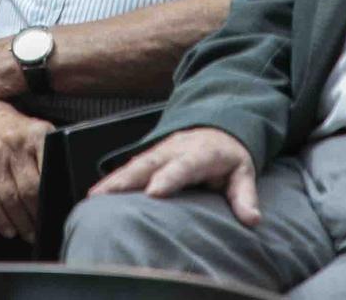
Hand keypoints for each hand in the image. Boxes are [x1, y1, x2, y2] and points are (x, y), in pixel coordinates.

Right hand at [0, 100, 53, 242]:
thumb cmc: (16, 132)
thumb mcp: (38, 132)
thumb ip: (53, 153)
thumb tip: (72, 188)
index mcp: (36, 134)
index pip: (49, 172)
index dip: (55, 198)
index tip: (60, 216)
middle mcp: (13, 143)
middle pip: (30, 190)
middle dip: (39, 216)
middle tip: (45, 232)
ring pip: (10, 198)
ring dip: (21, 223)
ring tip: (30, 236)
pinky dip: (0, 219)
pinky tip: (9, 231)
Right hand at [88, 126, 259, 226]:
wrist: (217, 126)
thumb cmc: (229, 156)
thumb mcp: (243, 172)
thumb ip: (245, 196)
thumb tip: (252, 220)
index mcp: (201, 153)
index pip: (184, 166)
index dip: (168, 178)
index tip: (153, 192)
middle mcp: (175, 149)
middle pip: (148, 164)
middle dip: (127, 179)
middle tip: (106, 196)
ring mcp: (160, 151)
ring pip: (134, 165)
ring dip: (113, 180)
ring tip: (94, 197)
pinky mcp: (150, 156)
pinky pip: (129, 167)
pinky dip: (112, 179)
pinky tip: (98, 193)